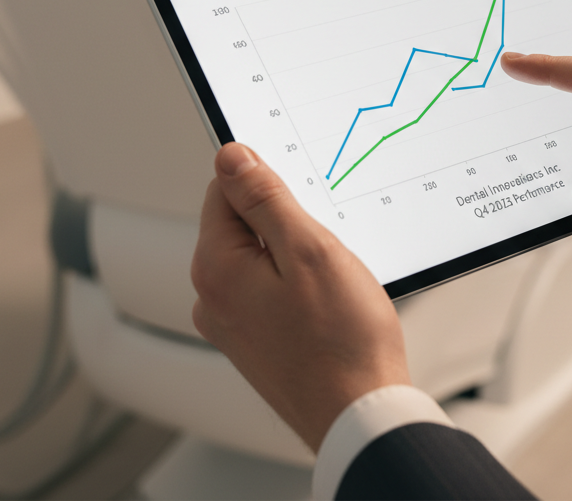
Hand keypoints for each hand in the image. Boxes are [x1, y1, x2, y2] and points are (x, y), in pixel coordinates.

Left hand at [191, 143, 410, 451]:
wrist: (359, 415)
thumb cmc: (341, 340)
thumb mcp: (308, 249)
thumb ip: (264, 198)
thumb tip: (230, 157)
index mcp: (216, 267)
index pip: (224, 188)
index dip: (266, 180)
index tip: (302, 193)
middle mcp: (213, 296)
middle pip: (240, 222)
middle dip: (284, 219)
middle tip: (324, 243)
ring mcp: (231, 323)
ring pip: (259, 255)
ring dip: (293, 252)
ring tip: (331, 279)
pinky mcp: (253, 340)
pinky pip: (268, 288)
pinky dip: (296, 282)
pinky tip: (326, 301)